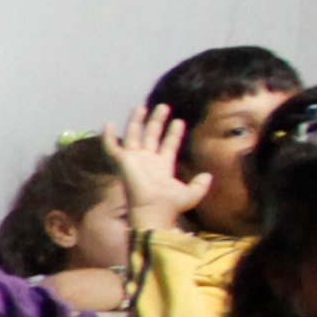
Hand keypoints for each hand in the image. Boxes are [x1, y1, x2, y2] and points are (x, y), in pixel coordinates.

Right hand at [108, 104, 209, 233]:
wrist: (153, 209)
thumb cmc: (171, 204)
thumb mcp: (192, 194)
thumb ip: (201, 184)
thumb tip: (208, 175)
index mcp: (162, 166)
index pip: (168, 145)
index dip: (174, 134)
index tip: (179, 121)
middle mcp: (147, 161)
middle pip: (151, 135)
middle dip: (157, 121)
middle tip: (163, 106)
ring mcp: (134, 160)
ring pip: (134, 135)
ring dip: (137, 121)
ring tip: (141, 106)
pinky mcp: (122, 161)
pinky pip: (111, 147)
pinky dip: (107, 137)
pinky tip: (107, 124)